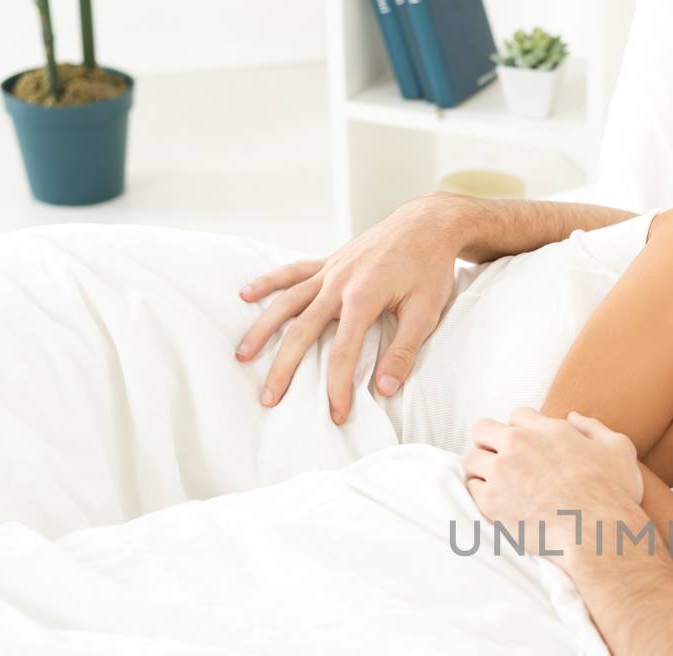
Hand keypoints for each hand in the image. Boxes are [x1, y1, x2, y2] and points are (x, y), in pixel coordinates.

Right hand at [235, 192, 463, 424]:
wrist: (427, 224)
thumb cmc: (430, 268)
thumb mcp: (426, 312)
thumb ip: (404, 350)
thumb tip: (385, 389)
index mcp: (363, 298)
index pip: (344, 353)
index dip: (337, 386)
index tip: (335, 415)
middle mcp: (338, 283)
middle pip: (302, 332)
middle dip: (284, 368)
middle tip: (269, 399)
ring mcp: (330, 270)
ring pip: (287, 303)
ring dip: (262, 329)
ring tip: (242, 355)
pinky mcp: (329, 261)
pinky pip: (292, 272)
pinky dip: (268, 283)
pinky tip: (245, 295)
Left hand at [461, 408, 643, 561]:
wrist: (597, 532)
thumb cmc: (613, 493)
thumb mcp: (619, 449)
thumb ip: (595, 428)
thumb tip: (574, 417)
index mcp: (546, 429)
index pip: (517, 415)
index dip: (521, 429)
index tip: (526, 446)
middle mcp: (518, 445)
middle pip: (483, 429)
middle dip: (488, 441)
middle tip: (498, 458)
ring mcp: (501, 473)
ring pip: (470, 459)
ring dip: (479, 468)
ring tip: (491, 481)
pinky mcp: (491, 502)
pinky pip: (471, 489)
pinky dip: (479, 494)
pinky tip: (494, 502)